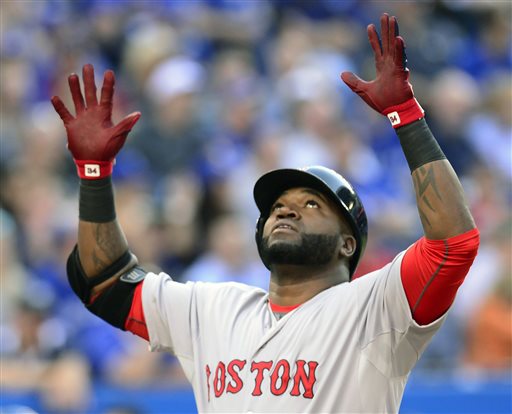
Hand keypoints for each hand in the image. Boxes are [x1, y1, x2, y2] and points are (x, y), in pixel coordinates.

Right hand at [51, 64, 140, 177]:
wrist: (95, 163)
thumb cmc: (109, 151)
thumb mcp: (118, 136)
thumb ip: (126, 124)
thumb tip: (138, 114)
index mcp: (104, 115)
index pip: (106, 96)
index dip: (108, 84)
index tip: (109, 71)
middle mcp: (93, 114)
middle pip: (90, 93)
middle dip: (89, 80)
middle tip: (88, 65)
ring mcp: (82, 119)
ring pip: (77, 100)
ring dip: (74, 89)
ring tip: (72, 75)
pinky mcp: (71, 126)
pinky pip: (64, 114)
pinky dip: (59, 107)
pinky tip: (55, 97)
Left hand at [341, 13, 423, 127]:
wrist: (395, 112)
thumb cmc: (383, 102)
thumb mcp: (363, 91)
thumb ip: (353, 82)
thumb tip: (342, 73)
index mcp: (382, 68)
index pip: (377, 49)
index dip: (374, 37)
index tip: (370, 26)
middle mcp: (390, 65)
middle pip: (387, 43)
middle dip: (386, 29)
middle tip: (385, 15)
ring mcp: (396, 68)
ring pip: (394, 46)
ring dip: (393, 33)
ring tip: (393, 20)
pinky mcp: (400, 73)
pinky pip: (399, 59)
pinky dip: (399, 49)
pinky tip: (398, 38)